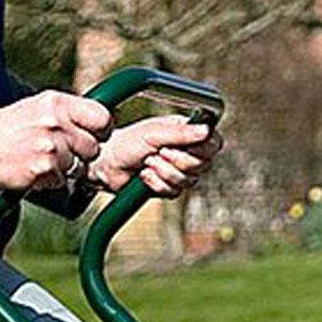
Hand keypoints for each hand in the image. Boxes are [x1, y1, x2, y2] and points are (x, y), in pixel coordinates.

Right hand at [0, 91, 111, 192]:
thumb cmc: (12, 126)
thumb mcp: (41, 106)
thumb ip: (71, 113)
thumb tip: (104, 124)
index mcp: (58, 104)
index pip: (103, 118)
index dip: (102, 131)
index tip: (94, 136)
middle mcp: (56, 123)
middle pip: (93, 148)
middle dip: (81, 153)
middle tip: (61, 150)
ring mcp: (50, 148)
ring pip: (79, 167)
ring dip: (65, 168)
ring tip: (42, 158)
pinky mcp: (43, 170)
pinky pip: (62, 181)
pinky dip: (51, 179)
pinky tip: (34, 167)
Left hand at [86, 115, 223, 198]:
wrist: (107, 163)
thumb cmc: (128, 142)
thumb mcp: (154, 133)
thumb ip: (182, 133)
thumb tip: (207, 130)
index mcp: (187, 133)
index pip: (214, 143)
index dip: (203, 148)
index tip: (183, 144)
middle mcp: (187, 153)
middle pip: (202, 164)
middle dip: (176, 160)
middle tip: (158, 151)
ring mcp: (179, 172)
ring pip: (188, 180)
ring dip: (163, 171)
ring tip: (147, 162)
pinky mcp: (169, 188)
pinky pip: (174, 192)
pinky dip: (156, 183)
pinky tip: (144, 176)